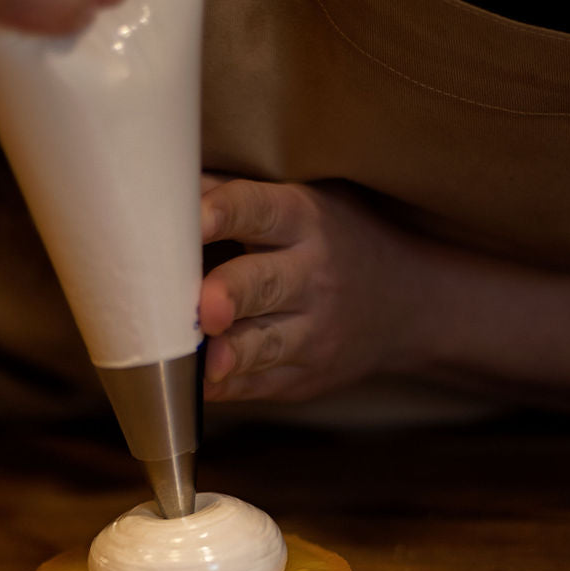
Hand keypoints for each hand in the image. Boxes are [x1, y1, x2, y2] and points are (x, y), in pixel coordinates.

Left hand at [199, 176, 415, 402]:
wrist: (408, 304)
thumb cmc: (334, 241)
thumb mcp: (303, 204)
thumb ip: (234, 197)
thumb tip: (162, 183)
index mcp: (304, 219)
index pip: (260, 210)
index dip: (225, 213)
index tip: (195, 219)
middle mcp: (311, 275)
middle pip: (263, 283)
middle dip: (231, 294)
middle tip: (204, 306)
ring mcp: (313, 330)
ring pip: (265, 342)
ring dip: (233, 352)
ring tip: (208, 361)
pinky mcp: (306, 375)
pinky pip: (263, 384)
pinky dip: (231, 387)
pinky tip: (202, 385)